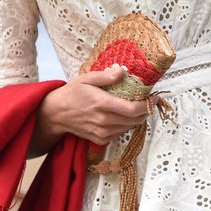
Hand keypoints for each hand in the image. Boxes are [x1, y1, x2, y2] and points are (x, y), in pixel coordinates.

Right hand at [33, 65, 147, 150]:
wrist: (56, 114)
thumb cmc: (72, 93)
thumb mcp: (87, 79)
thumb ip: (106, 76)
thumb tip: (123, 71)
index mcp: (102, 103)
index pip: (133, 109)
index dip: (148, 104)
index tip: (155, 97)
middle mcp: (104, 120)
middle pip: (135, 120)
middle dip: (146, 111)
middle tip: (149, 101)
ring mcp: (102, 132)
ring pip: (130, 127)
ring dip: (137, 118)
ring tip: (137, 106)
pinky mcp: (101, 139)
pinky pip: (121, 133)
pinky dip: (126, 124)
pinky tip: (122, 115)